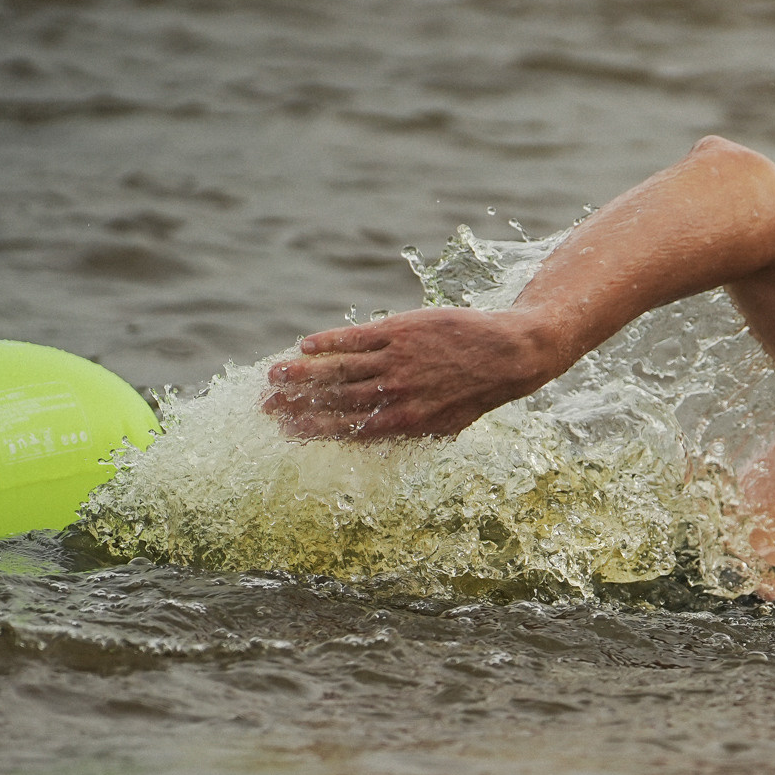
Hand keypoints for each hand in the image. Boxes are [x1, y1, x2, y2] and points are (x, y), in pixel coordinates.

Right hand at [261, 307, 558, 439]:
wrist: (507, 355)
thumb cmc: (476, 392)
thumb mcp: (445, 425)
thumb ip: (408, 432)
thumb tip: (375, 442)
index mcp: (403, 423)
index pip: (345, 430)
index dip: (311, 430)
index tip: (285, 429)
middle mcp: (395, 395)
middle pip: (334, 401)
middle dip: (296, 403)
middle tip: (266, 403)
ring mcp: (396, 362)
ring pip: (338, 370)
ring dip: (302, 373)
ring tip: (275, 374)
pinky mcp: (400, 332)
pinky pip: (355, 339)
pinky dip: (328, 342)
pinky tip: (306, 346)